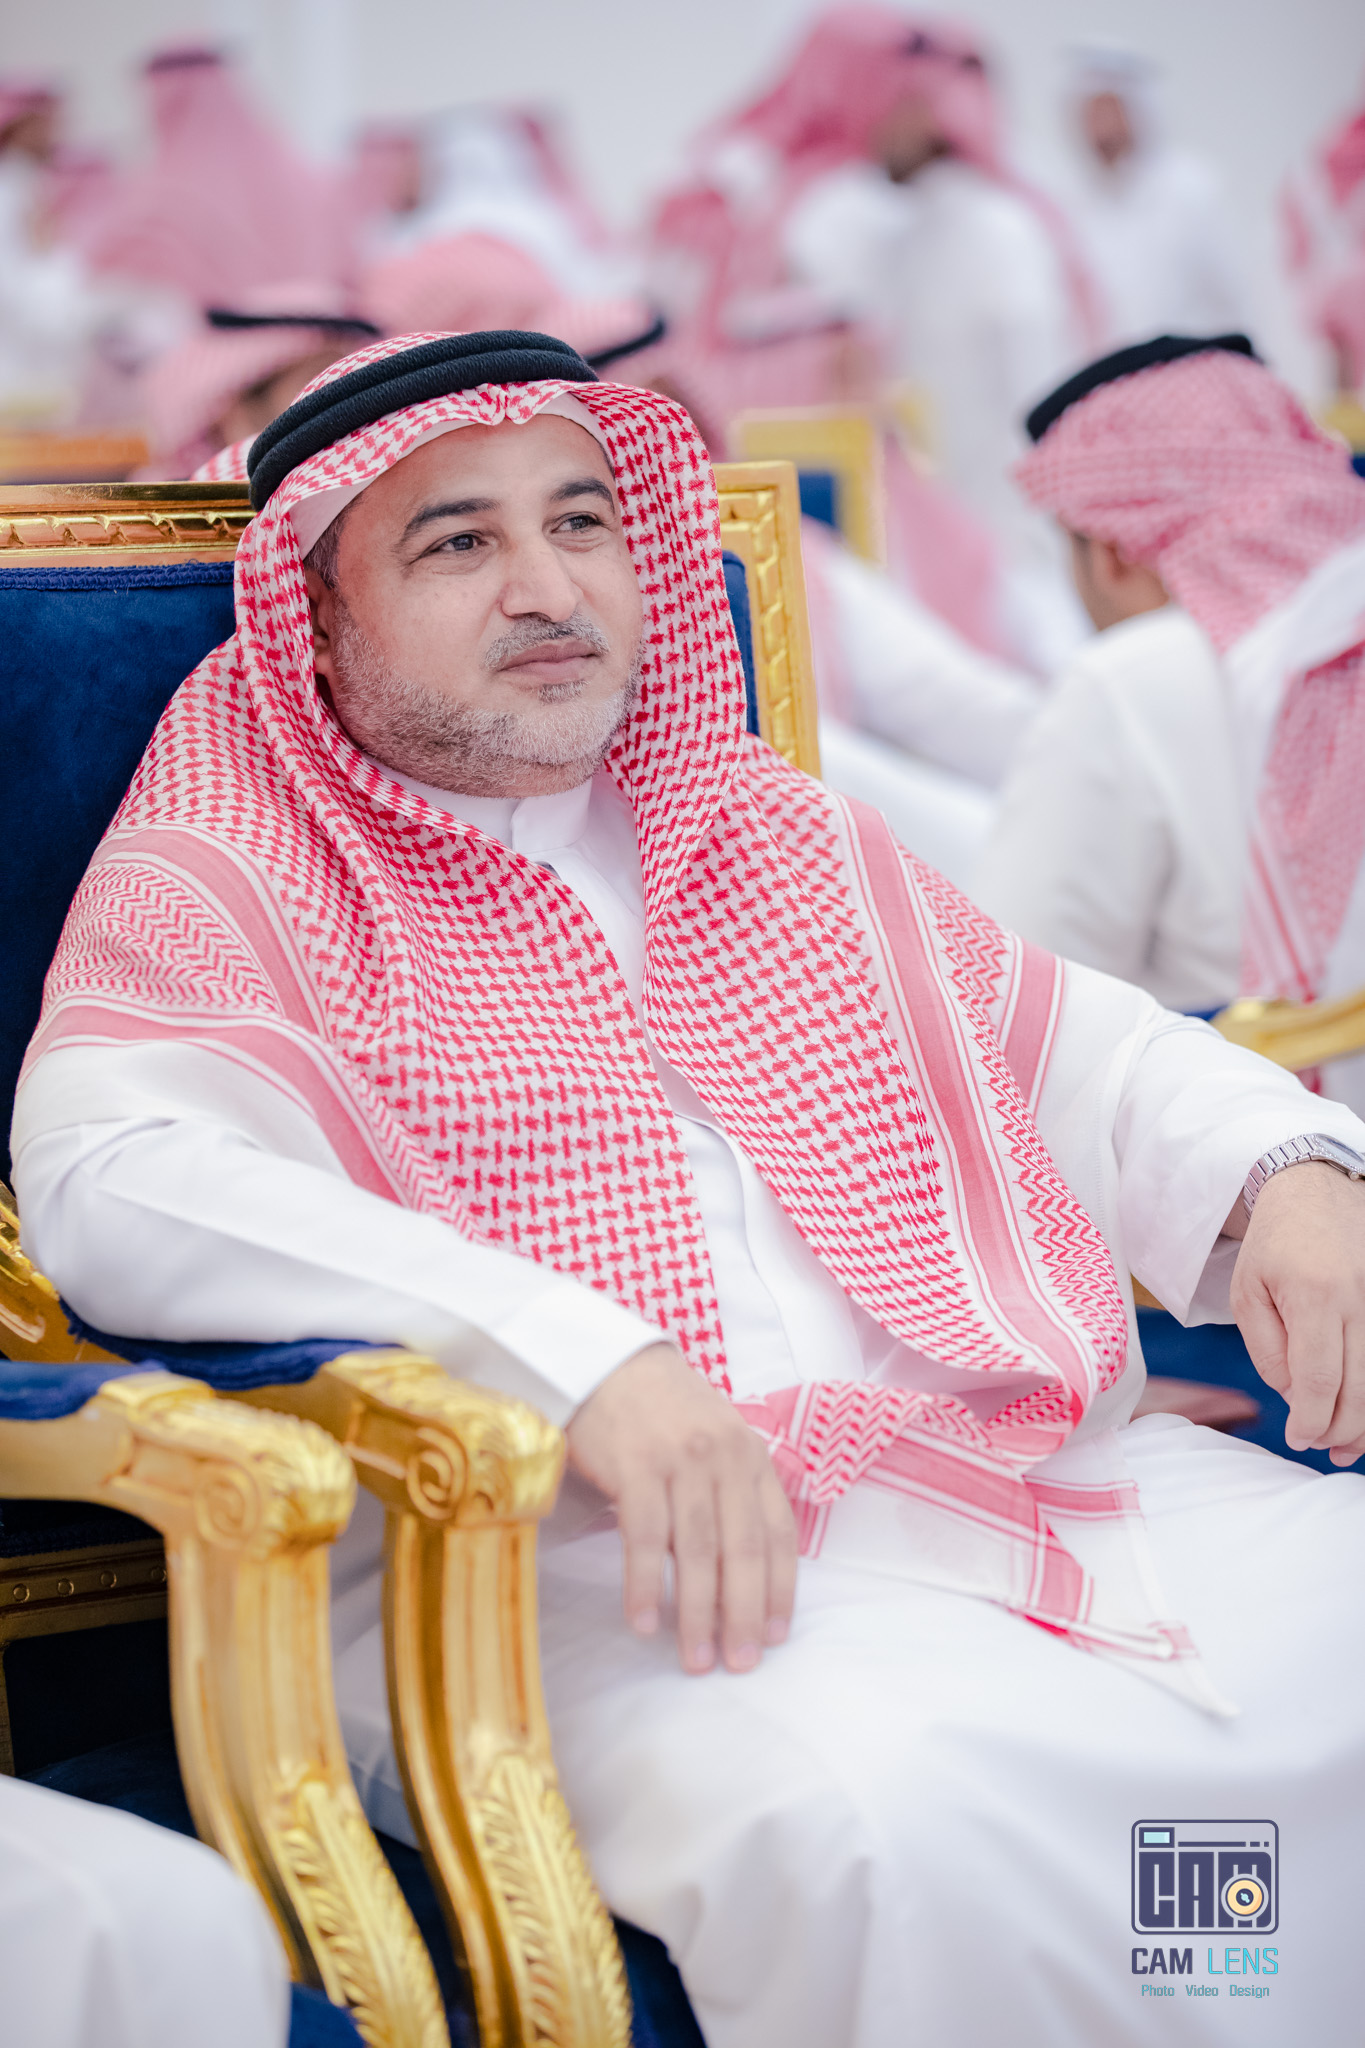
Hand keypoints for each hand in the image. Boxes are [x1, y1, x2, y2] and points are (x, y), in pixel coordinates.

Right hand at [565, 1344, 798, 1672]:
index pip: (779, 1533)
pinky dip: (645, 1585)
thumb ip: (732, 1495)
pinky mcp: (637, 1465)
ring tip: (695, 1659)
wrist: (609, 1362)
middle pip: (743, 1550)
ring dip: (697, 1613)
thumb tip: (736, 1575)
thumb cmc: (665, 1411)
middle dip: (742, 1615)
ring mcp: (682, 1460)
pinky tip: (645, 1621)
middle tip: (738, 1664)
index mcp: (753, 1456)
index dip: (780, 1590)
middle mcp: (726, 1458)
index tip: (773, 1637)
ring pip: (698, 1550)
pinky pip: (646, 1537)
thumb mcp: (717, 1442)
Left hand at [1229, 1162, 1364, 1464]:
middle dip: (1341, 1429)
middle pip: (1360, 1387)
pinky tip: (1364, 1414)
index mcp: (1315, 1295)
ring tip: (1348, 1447)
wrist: (1315, 1191)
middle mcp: (1359, 1298)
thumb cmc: (1274, 1245)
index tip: (1300, 1440)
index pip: (1319, 1379)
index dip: (1311, 1419)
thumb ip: (1268, 1350)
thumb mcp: (1248, 1294)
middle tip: (1323, 1448)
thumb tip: (1294, 1397)